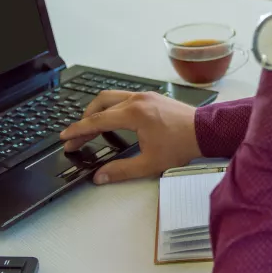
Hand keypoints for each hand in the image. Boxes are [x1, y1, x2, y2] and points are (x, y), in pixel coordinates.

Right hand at [60, 91, 200, 184]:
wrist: (205, 132)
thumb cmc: (182, 145)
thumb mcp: (150, 163)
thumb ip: (121, 171)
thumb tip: (100, 177)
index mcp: (134, 114)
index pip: (97, 120)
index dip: (78, 130)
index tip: (66, 137)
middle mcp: (137, 99)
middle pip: (100, 105)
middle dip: (84, 120)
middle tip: (77, 137)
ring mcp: (145, 96)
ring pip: (111, 97)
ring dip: (97, 110)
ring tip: (90, 126)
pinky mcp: (152, 97)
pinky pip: (124, 96)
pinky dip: (112, 106)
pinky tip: (113, 118)